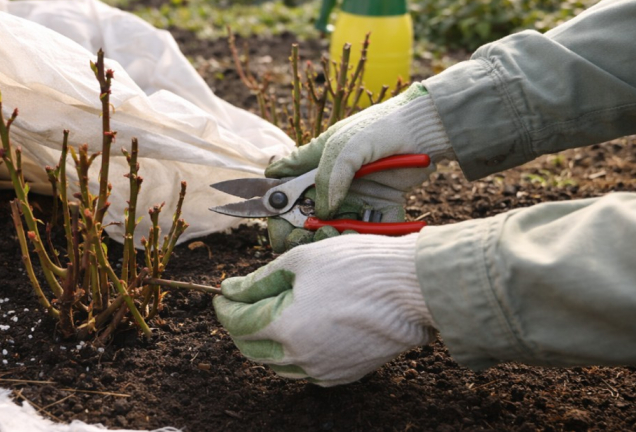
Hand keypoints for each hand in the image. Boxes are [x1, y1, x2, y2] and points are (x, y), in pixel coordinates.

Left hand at [213, 233, 435, 386]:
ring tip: (267, 315)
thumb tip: (232, 290)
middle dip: (239, 325)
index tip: (223, 293)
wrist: (412, 288)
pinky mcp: (343, 375)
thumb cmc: (360, 267)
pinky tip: (297, 333)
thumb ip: (260, 280)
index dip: (225, 307)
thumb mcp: (301, 261)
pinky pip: (304, 371)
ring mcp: (323, 370)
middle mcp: (300, 357)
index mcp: (285, 328)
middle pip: (252, 348)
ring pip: (277, 364)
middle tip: (239, 303)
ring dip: (264, 342)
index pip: (238, 322)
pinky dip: (291, 355)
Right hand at [266, 83, 452, 219]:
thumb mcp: (343, 146)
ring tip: (344, 232)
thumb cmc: (379, 128)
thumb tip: (321, 213)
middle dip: (305, 235)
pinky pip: (366, 232)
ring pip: (332, 232)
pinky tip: (363, 231)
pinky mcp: (377, 210)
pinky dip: (362, 237)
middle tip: (316, 235)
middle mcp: (329, 186)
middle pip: (304, 222)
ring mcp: (353, 200)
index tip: (284, 229)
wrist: (425, 131)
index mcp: (311, 167)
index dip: (279, 216)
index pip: (283, 196)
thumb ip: (327, 178)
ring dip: (333, 239)